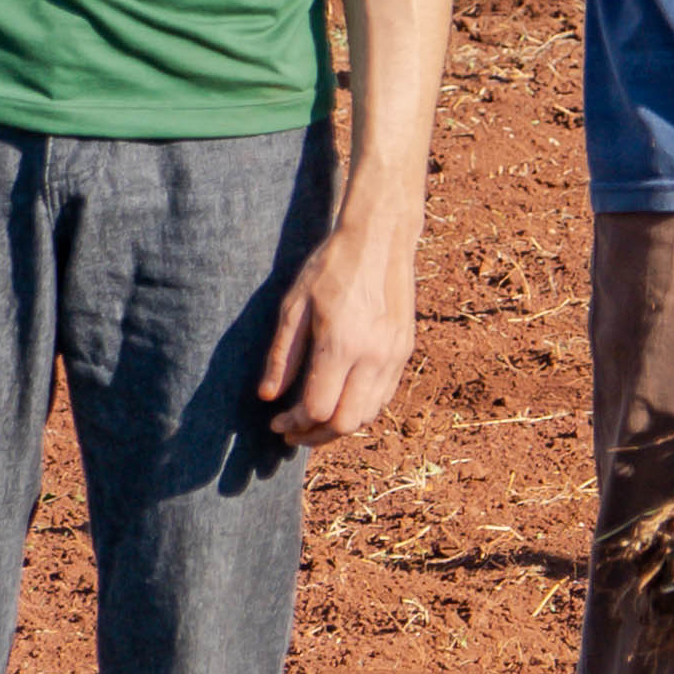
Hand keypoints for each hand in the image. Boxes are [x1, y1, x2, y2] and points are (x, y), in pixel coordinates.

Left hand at [258, 225, 418, 447]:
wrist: (380, 238)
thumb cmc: (331, 266)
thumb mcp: (294, 306)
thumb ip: (281, 356)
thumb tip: (268, 396)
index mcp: (340, 344)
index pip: (317, 408)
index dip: (294, 422)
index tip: (276, 420)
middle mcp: (373, 356)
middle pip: (345, 423)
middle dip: (315, 435)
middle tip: (293, 432)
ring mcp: (394, 356)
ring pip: (368, 415)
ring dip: (339, 427)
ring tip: (313, 422)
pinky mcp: (405, 351)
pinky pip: (384, 397)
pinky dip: (360, 409)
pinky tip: (339, 400)